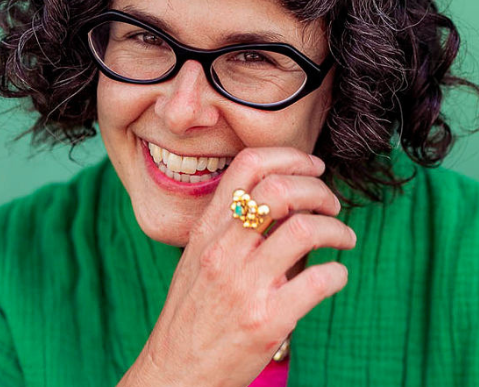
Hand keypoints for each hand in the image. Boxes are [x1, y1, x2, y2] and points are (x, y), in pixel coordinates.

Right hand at [123, 147, 355, 386]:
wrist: (177, 372)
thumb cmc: (192, 312)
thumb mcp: (199, 258)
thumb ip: (231, 227)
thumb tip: (282, 201)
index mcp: (207, 230)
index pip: (248, 166)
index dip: (288, 156)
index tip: (312, 166)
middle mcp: (223, 250)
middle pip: (281, 189)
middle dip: (318, 189)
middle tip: (331, 204)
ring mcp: (244, 285)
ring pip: (305, 230)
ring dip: (337, 229)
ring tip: (343, 238)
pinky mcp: (267, 320)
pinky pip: (318, 281)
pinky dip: (338, 273)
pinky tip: (336, 275)